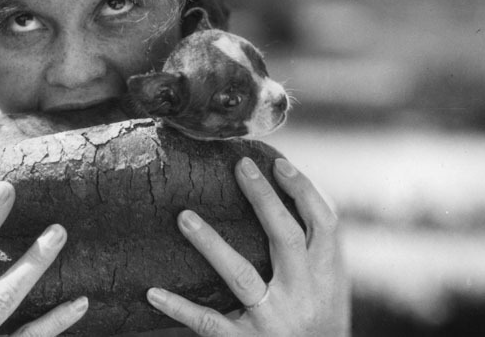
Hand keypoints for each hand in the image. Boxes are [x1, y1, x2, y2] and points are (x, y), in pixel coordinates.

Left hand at [146, 157, 349, 336]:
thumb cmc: (320, 319)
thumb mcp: (330, 286)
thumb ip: (313, 247)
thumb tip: (288, 189)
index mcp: (327, 276)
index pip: (324, 223)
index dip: (304, 190)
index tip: (278, 164)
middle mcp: (304, 295)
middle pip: (285, 238)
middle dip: (264, 199)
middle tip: (240, 166)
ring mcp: (274, 321)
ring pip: (241, 276)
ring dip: (211, 244)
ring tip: (184, 217)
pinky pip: (210, 323)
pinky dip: (181, 309)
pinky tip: (154, 292)